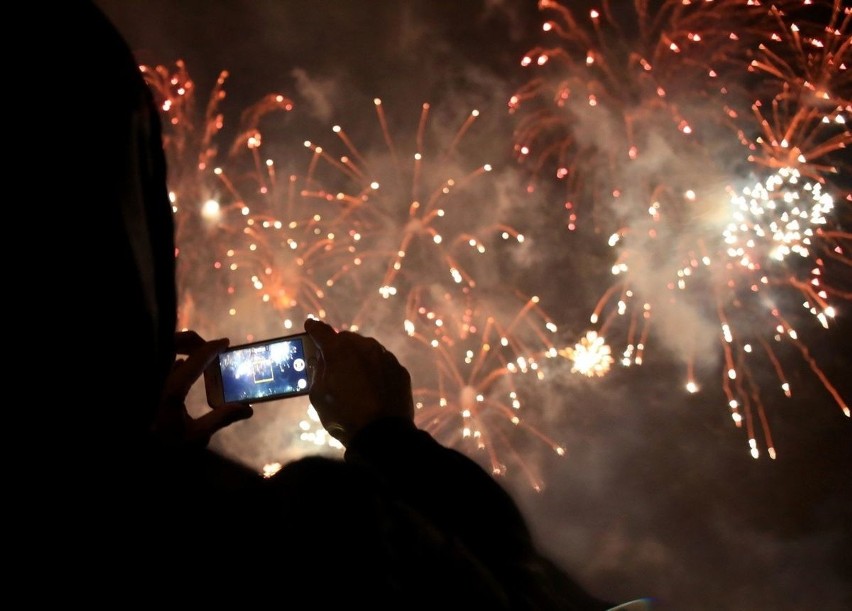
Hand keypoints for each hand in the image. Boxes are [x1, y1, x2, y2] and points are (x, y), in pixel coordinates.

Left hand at [153, 330, 253, 447]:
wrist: (136, 452)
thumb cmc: (163, 447)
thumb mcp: (195, 437)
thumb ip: (220, 419)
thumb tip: (246, 409)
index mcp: (171, 389)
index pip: (195, 360)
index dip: (212, 349)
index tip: (225, 343)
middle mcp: (156, 378)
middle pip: (172, 343)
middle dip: (191, 341)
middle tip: (207, 347)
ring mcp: (147, 379)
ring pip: (161, 350)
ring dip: (179, 349)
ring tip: (194, 357)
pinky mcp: (143, 385)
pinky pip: (155, 361)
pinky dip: (168, 360)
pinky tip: (178, 368)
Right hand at [305, 318, 414, 445]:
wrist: (383, 435)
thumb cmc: (345, 416)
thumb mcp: (318, 396)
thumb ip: (317, 371)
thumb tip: (321, 359)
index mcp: (340, 351)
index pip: (322, 332)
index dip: (314, 329)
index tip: (310, 326)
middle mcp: (364, 346)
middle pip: (346, 339)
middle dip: (337, 347)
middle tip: (332, 361)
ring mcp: (385, 356)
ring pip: (366, 349)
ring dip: (357, 357)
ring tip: (353, 376)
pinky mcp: (399, 369)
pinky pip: (382, 362)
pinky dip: (374, 369)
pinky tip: (371, 385)